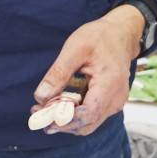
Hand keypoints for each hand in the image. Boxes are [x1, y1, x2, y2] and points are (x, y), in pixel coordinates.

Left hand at [32, 6, 145, 135]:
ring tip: (42, 110)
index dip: (63, 119)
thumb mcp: (75, 48)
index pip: (88, 114)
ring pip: (88, 124)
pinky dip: (73, 115)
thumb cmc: (99, 37)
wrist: (121, 33)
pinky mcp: (110, 103)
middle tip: (35, 113)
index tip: (41, 113)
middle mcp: (116, 98)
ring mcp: (115, 102)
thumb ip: (58, 73)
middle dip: (60, 123)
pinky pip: (91, 116)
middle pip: (87, 124)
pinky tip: (55, 105)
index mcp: (110, 83)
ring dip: (65, 121)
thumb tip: (40, 98)